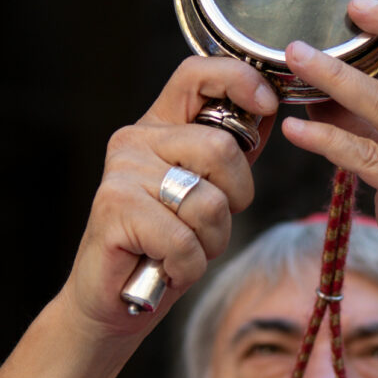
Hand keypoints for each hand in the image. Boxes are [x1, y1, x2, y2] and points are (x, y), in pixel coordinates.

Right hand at [61, 55, 277, 335]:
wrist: (111, 301)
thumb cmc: (162, 247)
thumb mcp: (206, 191)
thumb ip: (230, 153)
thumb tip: (267, 110)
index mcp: (158, 127)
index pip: (196, 75)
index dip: (238, 79)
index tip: (267, 104)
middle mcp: (135, 140)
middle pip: (221, 149)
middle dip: (235, 199)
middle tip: (207, 228)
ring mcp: (121, 173)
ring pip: (208, 202)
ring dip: (211, 242)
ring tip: (181, 251)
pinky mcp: (113, 209)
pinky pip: (184, 240)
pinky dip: (187, 267)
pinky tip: (164, 268)